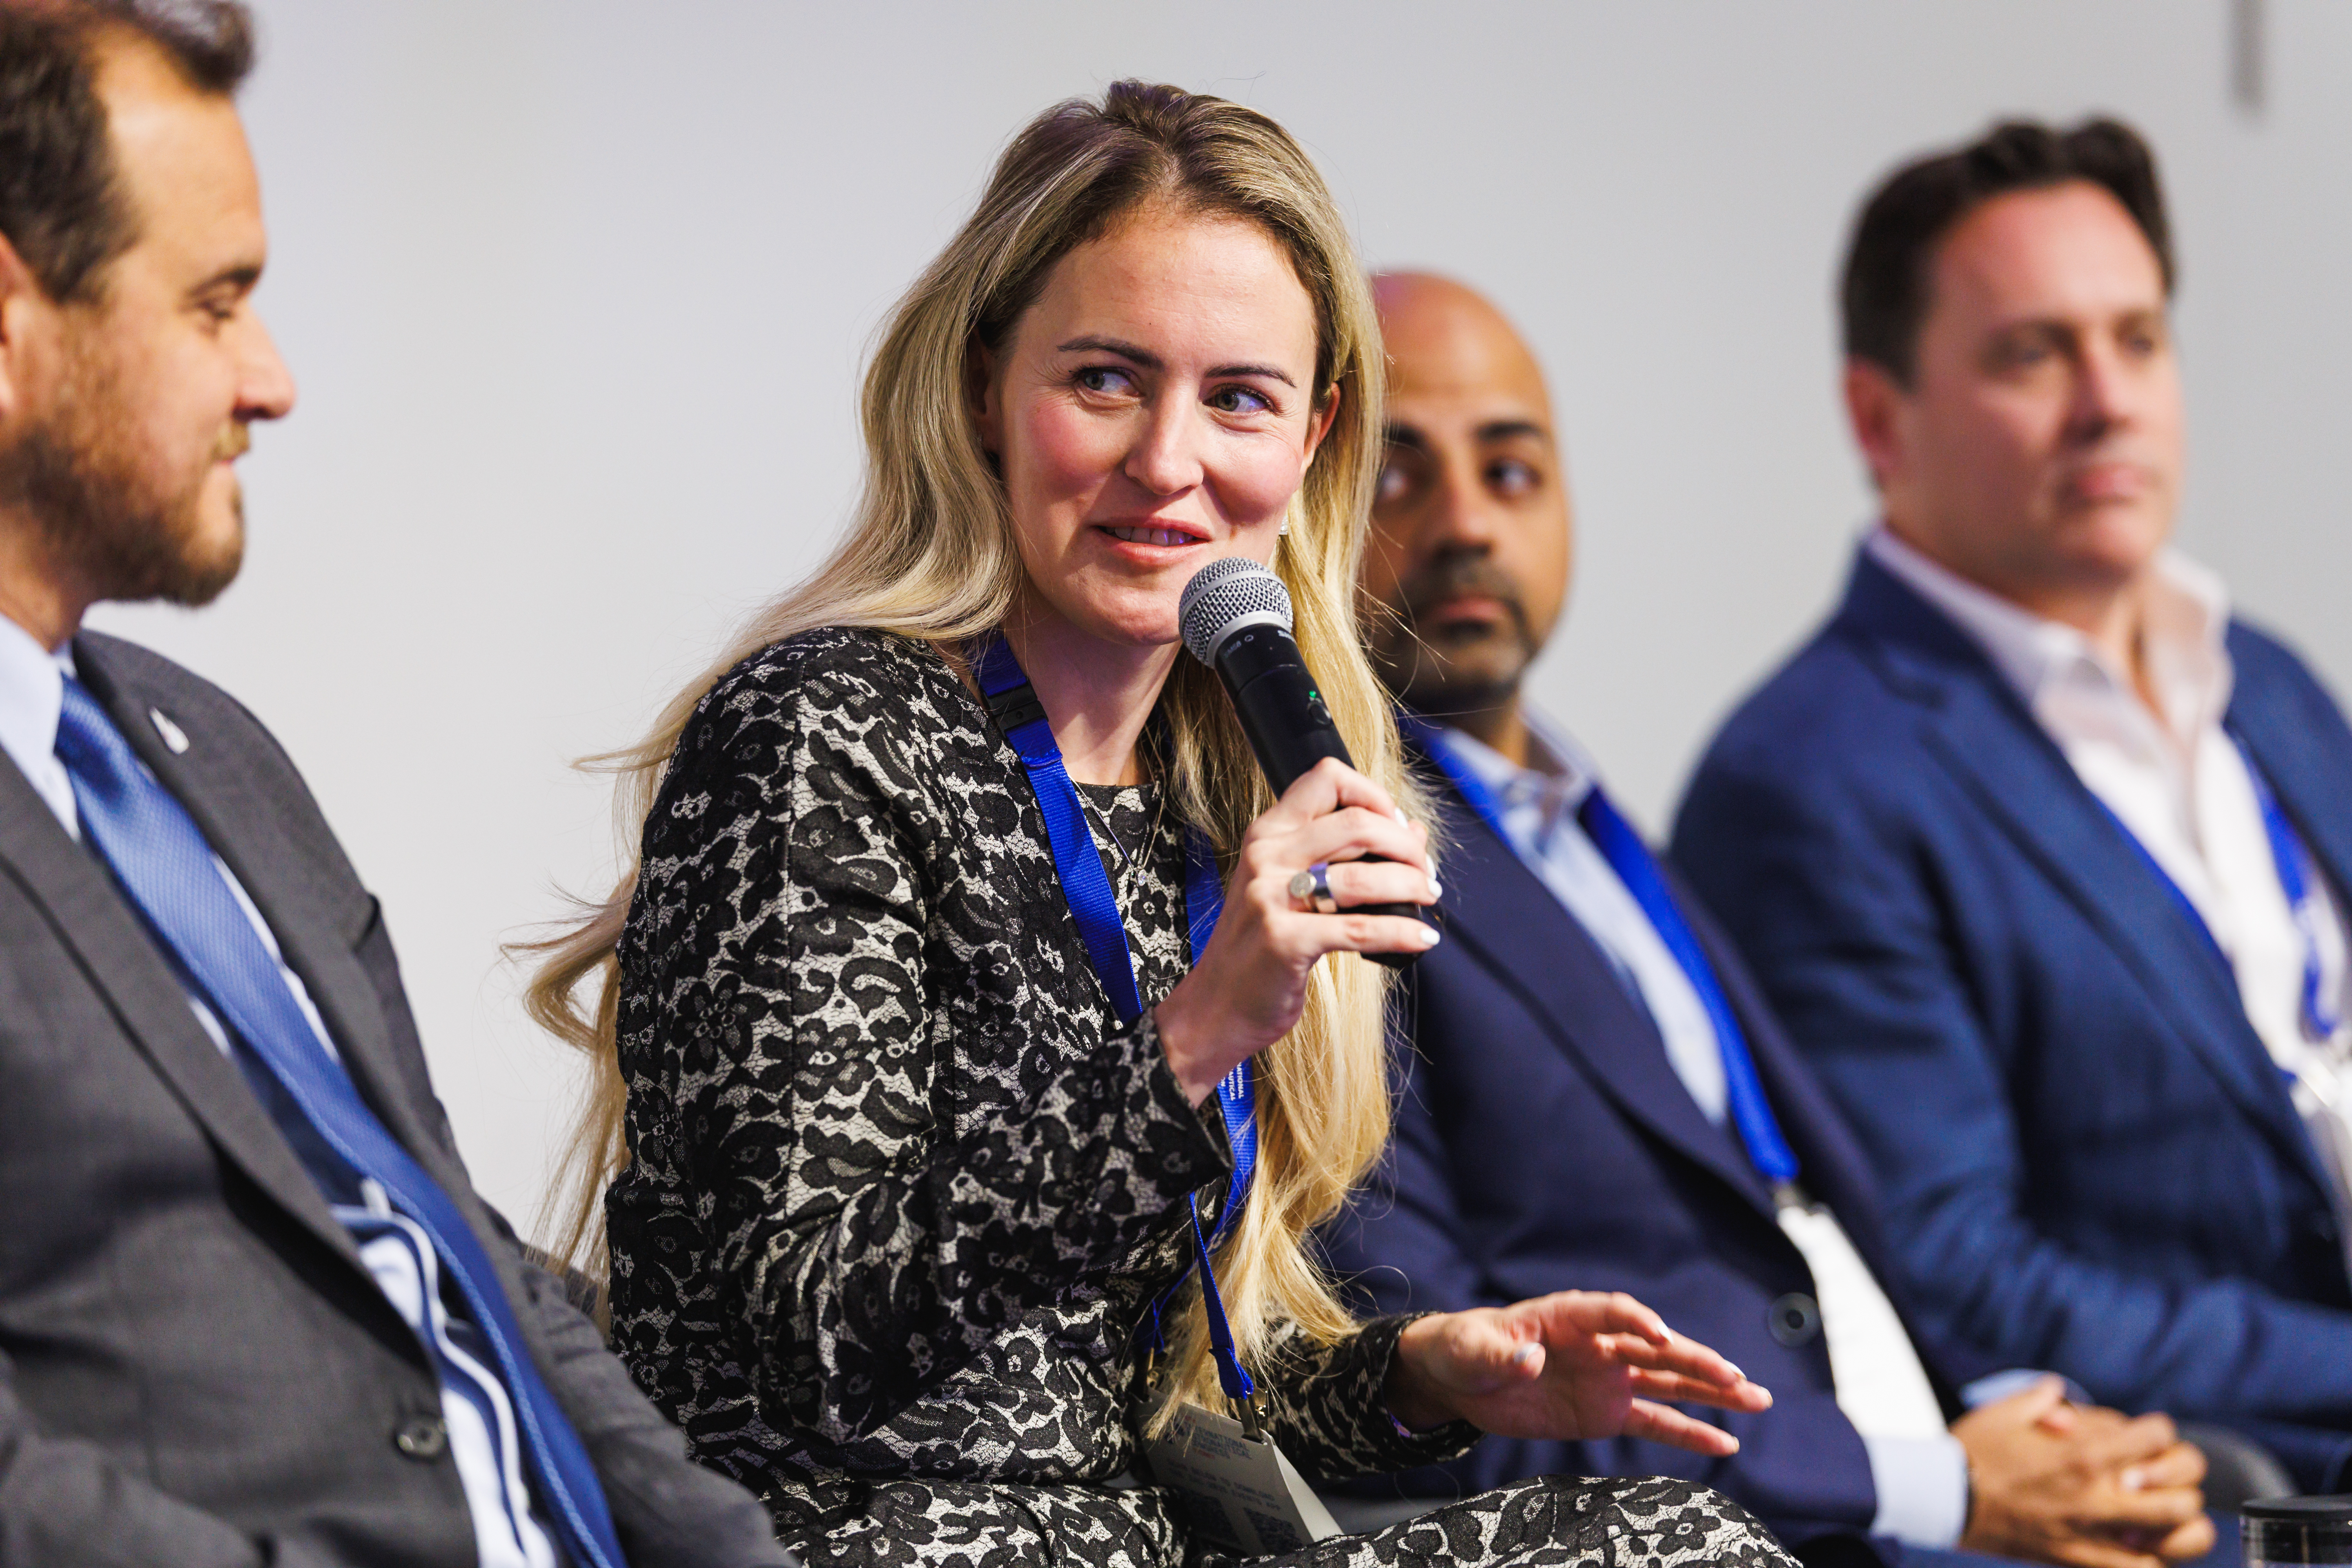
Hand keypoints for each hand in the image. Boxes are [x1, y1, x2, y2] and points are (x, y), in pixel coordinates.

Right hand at [1154, 756, 1438, 1101]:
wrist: (1215, 1007)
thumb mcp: (1290, 888)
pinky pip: (1361, 929)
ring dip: (1411, 886)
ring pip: (1363, 876)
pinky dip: (1402, 932)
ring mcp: (1272, 898)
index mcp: (1268, 835)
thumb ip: (1345, 855)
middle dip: (1406, 846)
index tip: (1397, 827)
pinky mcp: (1285, 941)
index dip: (1374, 795)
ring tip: (1428, 899)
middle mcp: (1267, 857)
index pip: (1326, 778)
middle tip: (1425, 872)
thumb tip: (1413, 829)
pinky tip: (1423, 938)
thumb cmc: (1258, 948)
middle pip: (1356, 822)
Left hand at [1383, 1291, 1772, 1456]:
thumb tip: (1528, 1357)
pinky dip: (1689, 1431)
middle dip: (1696, 1360)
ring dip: (1712, 1391)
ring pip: (1669, 1382)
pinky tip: (1726, 1440)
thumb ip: (1500, 1353)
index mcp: (1568, 1316)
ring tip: (1757, 1400)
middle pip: (1656, 1348)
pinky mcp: (1607, 1411)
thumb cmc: (1466, 1348)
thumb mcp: (1471, 1349)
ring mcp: (1609, 1377)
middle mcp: (1599, 1344)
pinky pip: (1655, 1421)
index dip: (1637, 1321)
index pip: (1612, 1312)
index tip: (1660, 1335)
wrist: (1461, 1376)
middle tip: (1736, 1377)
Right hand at [1955, 1378, 2212, 1567]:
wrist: (1947, 1500)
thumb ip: (2043, 1398)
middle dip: (2179, 1482)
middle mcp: (2097, 1498)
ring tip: (2166, 1517)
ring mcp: (2093, 1535)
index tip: (2144, 1434)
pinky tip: (2145, 1546)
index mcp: (2082, 1455)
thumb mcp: (2006, 1410)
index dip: (2157, 1430)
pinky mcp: (2080, 1562)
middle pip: (2181, 1495)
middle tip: (2158, 1476)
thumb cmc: (1974, 1452)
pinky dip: (2153, 1559)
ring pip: (2173, 1541)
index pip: (2157, 1436)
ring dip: (2180, 1527)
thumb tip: (2062, 1397)